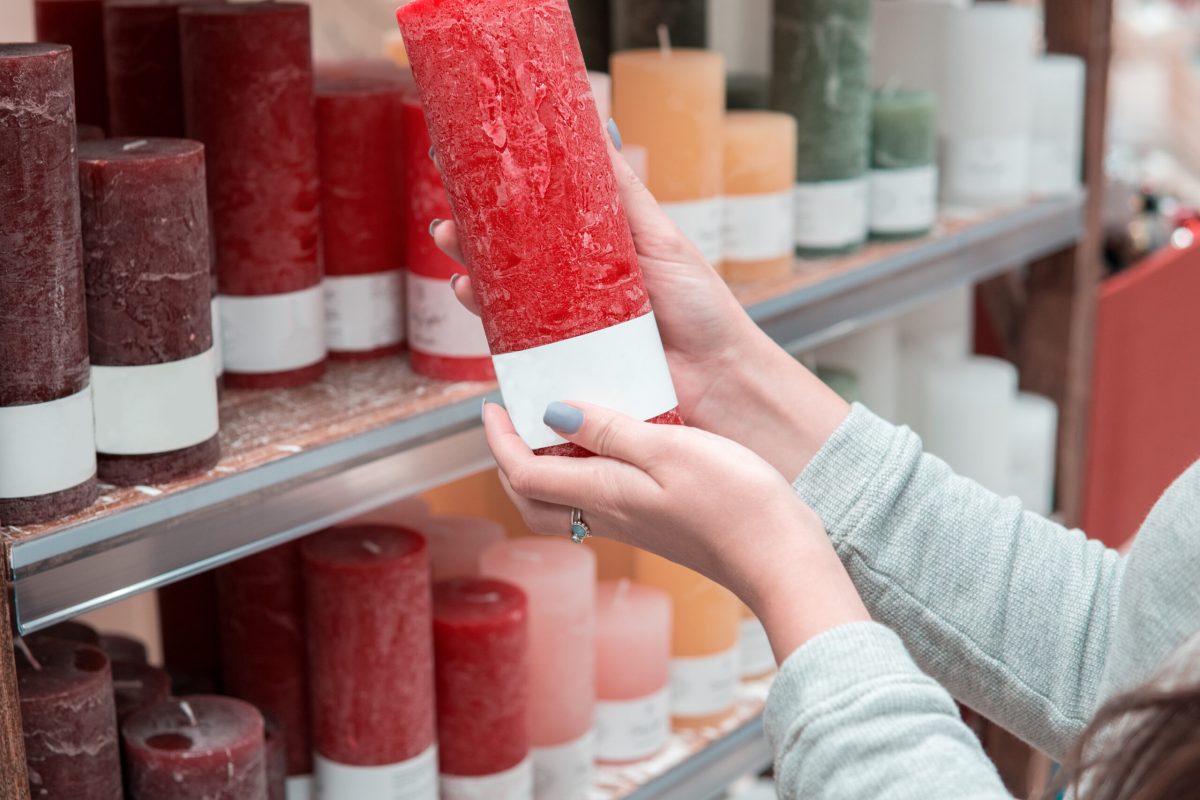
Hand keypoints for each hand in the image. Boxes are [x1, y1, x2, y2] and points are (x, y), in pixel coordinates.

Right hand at [433, 129, 849, 479]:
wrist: (721, 381)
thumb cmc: (702, 309)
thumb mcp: (661, 238)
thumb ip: (625, 193)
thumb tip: (600, 127)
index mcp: (599, 252)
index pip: (539, 219)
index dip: (501, 199)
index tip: (466, 172)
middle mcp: (578, 289)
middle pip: (513, 258)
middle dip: (473, 237)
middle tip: (446, 220)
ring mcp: (568, 329)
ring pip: (507, 299)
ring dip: (473, 277)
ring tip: (452, 253)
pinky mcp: (565, 367)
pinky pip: (519, 345)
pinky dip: (490, 323)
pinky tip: (471, 299)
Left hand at [483, 400, 870, 658]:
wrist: (780, 559)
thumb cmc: (735, 503)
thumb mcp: (669, 448)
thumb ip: (609, 430)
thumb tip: (552, 413)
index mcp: (603, 494)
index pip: (524, 473)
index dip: (500, 439)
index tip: (493, 405)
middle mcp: (609, 515)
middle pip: (532, 498)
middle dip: (510, 461)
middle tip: (511, 422)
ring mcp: (633, 525)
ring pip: (562, 503)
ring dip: (542, 470)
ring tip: (552, 431)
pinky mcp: (657, 525)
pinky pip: (597, 503)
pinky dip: (581, 475)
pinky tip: (608, 449)